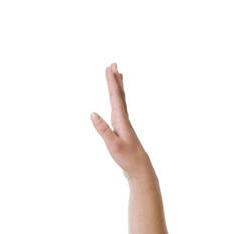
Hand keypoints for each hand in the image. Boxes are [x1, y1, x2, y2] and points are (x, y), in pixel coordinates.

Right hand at [89, 63, 150, 179]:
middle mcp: (124, 119)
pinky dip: (118, 99)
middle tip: (114, 64)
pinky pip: (120, 108)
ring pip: (121, 100)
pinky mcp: (123, 129)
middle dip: (116, 79)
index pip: (115, 97)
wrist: (139, 170)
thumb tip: (92, 113)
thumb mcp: (113, 145)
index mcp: (121, 120)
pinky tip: (117, 99)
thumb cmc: (127, 159)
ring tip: (118, 74)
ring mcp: (124, 123)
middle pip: (120, 95)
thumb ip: (103, 130)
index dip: (112, 82)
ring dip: (118, 87)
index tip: (109, 68)